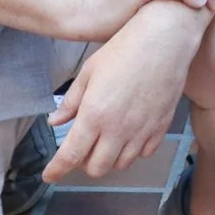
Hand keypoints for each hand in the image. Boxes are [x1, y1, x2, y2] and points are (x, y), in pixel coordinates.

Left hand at [46, 9, 201, 181]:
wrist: (165, 38)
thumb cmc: (125, 48)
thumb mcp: (89, 71)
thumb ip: (71, 102)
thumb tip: (56, 121)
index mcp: (94, 114)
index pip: (70, 156)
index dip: (57, 170)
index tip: (49, 176)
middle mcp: (118, 129)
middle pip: (96, 168)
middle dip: (84, 162)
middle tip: (82, 146)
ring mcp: (141, 130)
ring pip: (120, 164)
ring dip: (109, 157)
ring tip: (106, 139)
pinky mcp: (161, 127)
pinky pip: (144, 154)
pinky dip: (133, 151)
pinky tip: (129, 134)